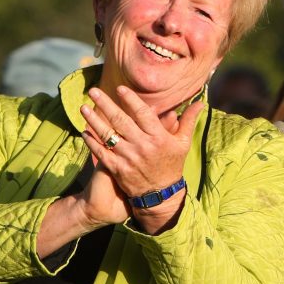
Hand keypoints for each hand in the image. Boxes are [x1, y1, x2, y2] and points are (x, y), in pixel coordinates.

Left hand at [80, 86, 203, 233]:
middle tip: (92, 90)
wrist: (161, 195)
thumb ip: (188, 121)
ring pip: (108, 135)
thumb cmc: (172, 165)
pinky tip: (84, 131)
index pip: (142, 114)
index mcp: (159, 137)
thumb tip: (200, 103)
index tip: (119, 89)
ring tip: (83, 107)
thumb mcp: (183, 143)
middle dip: (105, 104)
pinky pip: (101, 153)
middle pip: (121, 121)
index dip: (130, 100)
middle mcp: (143, 146)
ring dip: (94, 120)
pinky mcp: (118, 169)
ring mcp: (128, 158)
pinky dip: (92, 142)